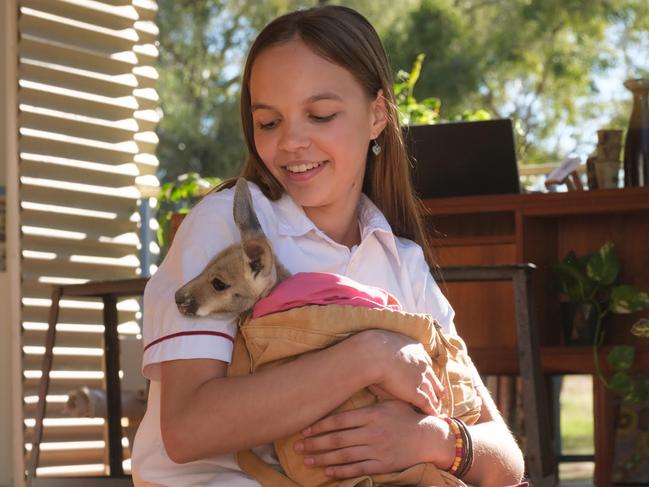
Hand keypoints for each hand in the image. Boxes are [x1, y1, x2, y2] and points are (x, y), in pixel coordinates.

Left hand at [293, 401, 448, 477]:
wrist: (428, 437)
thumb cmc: (406, 415)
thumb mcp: (389, 401)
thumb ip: (370, 397)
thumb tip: (351, 384)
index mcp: (372, 414)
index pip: (340, 421)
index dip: (320, 426)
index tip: (305, 429)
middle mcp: (372, 433)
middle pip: (337, 439)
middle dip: (315, 443)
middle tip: (297, 446)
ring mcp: (376, 450)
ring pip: (344, 455)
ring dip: (323, 458)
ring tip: (307, 459)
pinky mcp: (382, 464)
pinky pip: (358, 468)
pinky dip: (341, 471)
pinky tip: (328, 470)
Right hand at [359, 330, 443, 414]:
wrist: (373, 354)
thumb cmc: (372, 348)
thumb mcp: (385, 343)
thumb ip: (390, 348)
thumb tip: (386, 350)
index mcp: (415, 350)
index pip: (425, 363)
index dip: (427, 372)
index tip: (429, 377)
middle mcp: (421, 364)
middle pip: (432, 378)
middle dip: (437, 388)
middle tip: (441, 396)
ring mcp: (419, 378)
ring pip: (432, 392)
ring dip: (435, 401)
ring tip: (438, 409)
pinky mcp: (414, 392)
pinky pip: (426, 403)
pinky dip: (431, 410)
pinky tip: (434, 416)